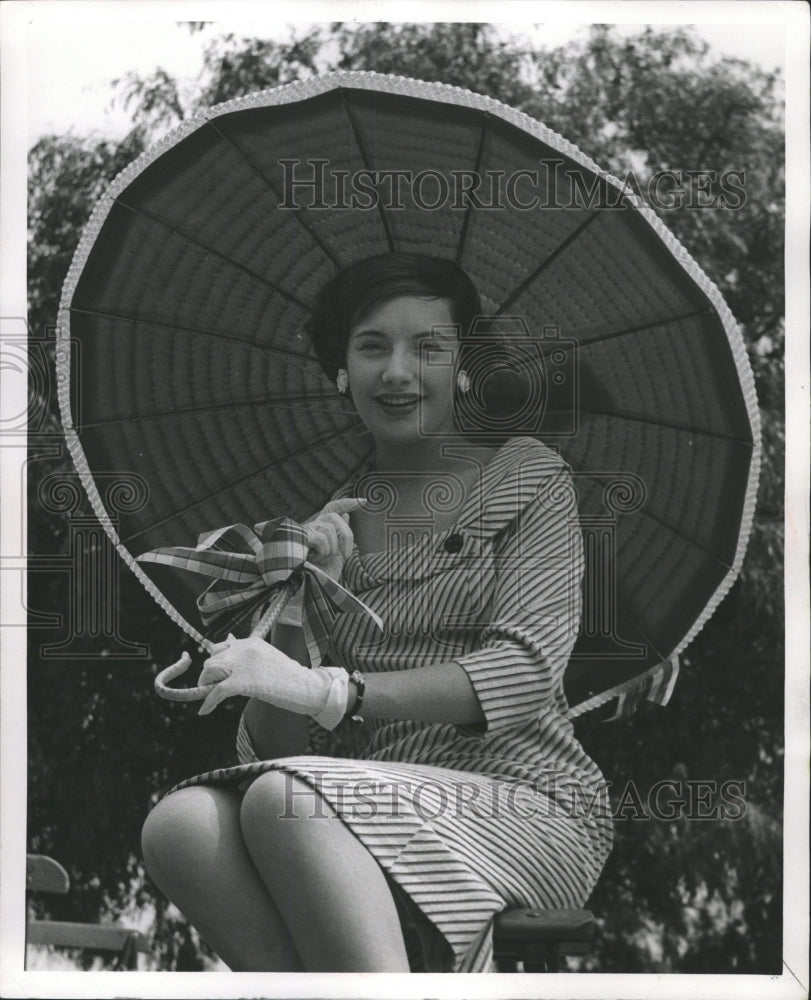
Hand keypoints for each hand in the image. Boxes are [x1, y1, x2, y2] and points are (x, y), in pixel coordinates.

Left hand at [197, 634, 349, 728]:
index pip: (221, 646)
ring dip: (207, 684)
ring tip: (210, 696)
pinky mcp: (241, 681)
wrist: (305, 686)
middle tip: (213, 686)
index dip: (216, 661)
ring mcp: (242, 664)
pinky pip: (216, 691)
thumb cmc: (289, 676)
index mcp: (251, 642)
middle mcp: (244, 648)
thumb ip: (248, 656)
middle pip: (212, 658)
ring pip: (210, 670)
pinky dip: (208, 703)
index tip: (217, 673)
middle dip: (210, 674)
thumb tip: (229, 646)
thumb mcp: (267, 658)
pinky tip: (204, 711)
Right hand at [303, 497, 366, 581]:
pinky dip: (324, 551)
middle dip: (346, 535)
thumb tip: (346, 514)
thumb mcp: (337, 555)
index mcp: (322, 529)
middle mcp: (312, 526)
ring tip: (321, 559)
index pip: (333, 508)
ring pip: (329, 529)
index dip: (347, 503)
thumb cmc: (321, 573)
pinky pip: (322, 538)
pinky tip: (315, 559)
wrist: (308, 587)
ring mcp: (305, 530)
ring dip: (331, 549)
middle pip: (335, 516)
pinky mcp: (300, 537)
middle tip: (345, 555)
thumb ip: (342, 536)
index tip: (364, 501)